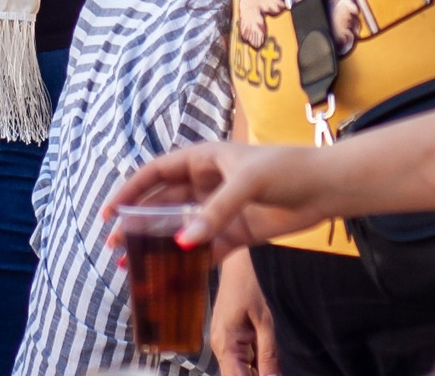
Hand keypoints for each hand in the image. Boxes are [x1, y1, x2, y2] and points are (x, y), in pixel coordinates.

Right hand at [103, 142, 341, 260]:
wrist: (326, 187)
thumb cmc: (286, 170)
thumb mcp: (246, 183)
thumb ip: (215, 212)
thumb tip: (184, 242)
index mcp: (203, 159)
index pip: (156, 173)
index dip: (129, 190)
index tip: (108, 213)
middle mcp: (207, 183)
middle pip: (163, 203)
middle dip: (138, 223)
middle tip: (116, 246)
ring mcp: (221, 209)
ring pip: (181, 228)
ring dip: (160, 244)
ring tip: (136, 264)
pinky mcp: (238, 232)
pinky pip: (207, 248)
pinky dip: (190, 261)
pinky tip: (174, 276)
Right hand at [210, 249, 275, 375]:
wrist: (235, 267)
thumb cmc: (248, 288)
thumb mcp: (265, 322)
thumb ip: (268, 354)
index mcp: (226, 344)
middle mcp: (218, 347)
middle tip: (272, 371)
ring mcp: (219, 343)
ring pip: (235, 370)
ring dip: (251, 372)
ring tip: (268, 365)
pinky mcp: (224, 339)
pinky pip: (235, 360)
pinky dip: (248, 365)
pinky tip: (261, 361)